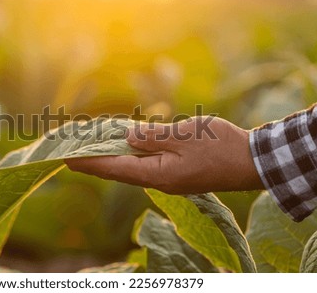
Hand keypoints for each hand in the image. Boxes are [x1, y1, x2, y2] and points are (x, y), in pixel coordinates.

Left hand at [65, 116, 264, 193]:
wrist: (251, 162)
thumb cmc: (220, 147)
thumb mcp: (183, 135)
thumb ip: (151, 136)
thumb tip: (126, 137)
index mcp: (156, 173)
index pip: (113, 168)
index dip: (88, 162)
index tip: (65, 157)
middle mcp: (158, 181)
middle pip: (118, 171)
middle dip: (94, 161)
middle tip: (71, 151)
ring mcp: (168, 180)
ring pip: (131, 169)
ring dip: (110, 159)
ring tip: (91, 148)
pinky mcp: (176, 174)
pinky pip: (145, 166)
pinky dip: (129, 156)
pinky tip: (124, 148)